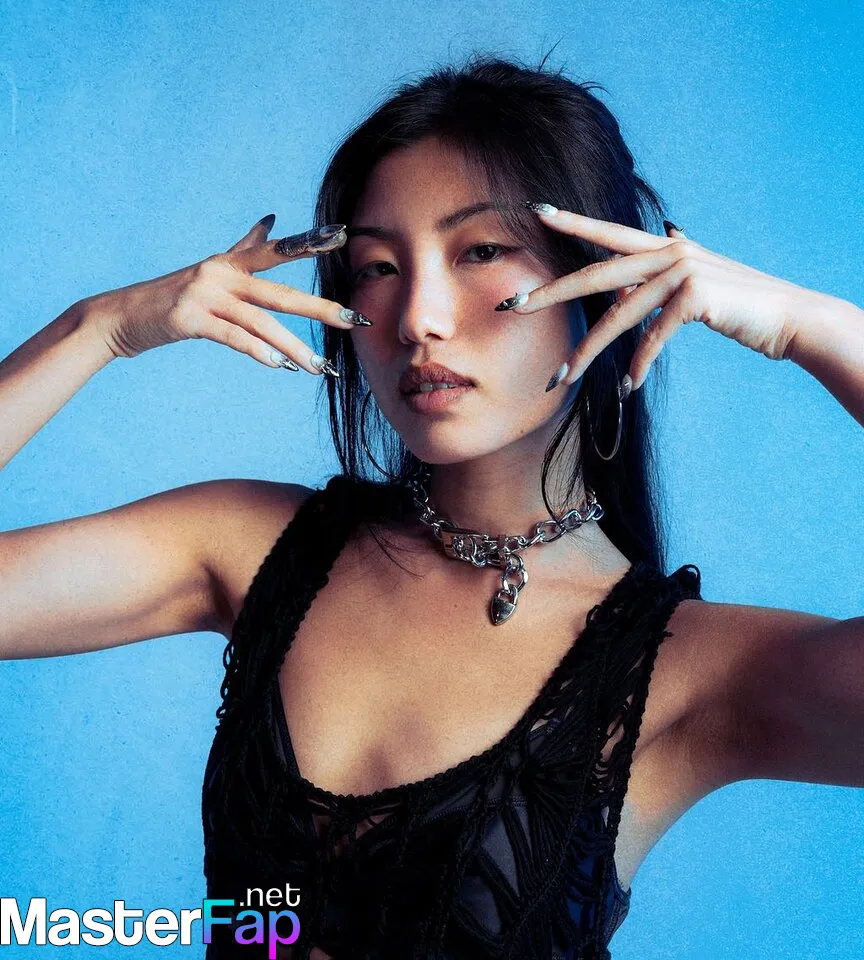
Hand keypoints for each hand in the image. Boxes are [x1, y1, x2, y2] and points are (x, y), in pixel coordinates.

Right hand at [79, 216, 372, 374]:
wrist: (119, 317)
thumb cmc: (170, 297)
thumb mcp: (210, 270)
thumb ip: (242, 247)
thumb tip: (270, 219)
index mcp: (229, 263)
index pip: (276, 251)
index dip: (309, 241)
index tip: (341, 233)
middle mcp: (220, 273)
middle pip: (280, 292)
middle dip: (320, 309)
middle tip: (354, 321)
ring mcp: (204, 295)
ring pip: (261, 322)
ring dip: (294, 347)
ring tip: (320, 368)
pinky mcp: (189, 319)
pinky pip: (232, 336)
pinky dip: (257, 351)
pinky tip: (280, 365)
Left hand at [510, 205, 825, 389]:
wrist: (788, 318)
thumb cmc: (736, 306)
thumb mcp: (689, 287)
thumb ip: (655, 281)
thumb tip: (628, 279)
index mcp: (663, 245)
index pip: (608, 233)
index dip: (573, 222)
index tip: (538, 213)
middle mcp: (669, 250)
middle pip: (597, 275)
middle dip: (551, 293)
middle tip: (513, 305)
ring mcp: (682, 270)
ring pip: (618, 315)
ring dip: (587, 351)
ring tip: (560, 377)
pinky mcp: (695, 296)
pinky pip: (652, 337)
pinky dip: (638, 364)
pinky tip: (627, 385)